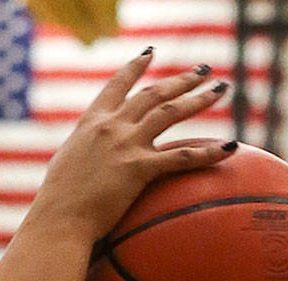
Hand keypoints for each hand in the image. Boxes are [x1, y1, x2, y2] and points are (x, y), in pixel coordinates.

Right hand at [32, 50, 234, 239]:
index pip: (116, 85)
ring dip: (198, 99)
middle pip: (152, 94)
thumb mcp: (66, 163)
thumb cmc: (56, 201)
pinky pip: (182, 157)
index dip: (135, 67)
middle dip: (180, 80)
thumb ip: (83, 148)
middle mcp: (111, 127)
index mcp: (90, 123)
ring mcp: (126, 145)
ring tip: (219, 90)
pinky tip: (230, 147)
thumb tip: (90, 151)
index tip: (149, 53)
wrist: (58, 220)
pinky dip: (209, 152)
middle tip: (202, 71)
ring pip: (169, 113)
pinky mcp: (139, 168)